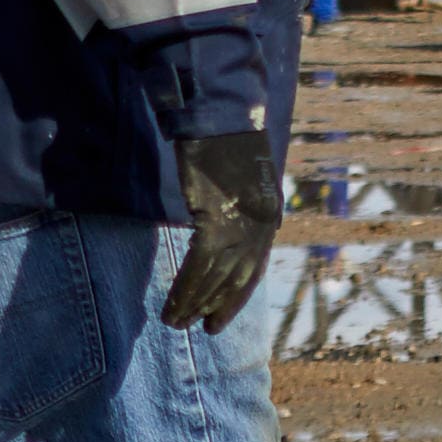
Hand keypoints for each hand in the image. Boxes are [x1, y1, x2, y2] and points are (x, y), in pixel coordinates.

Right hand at [159, 132, 279, 329]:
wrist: (222, 113)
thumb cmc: (227, 140)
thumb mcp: (243, 180)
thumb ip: (238, 208)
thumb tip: (221, 231)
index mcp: (268, 216)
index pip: (254, 269)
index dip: (236, 297)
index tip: (217, 318)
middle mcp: (261, 225)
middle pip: (237, 279)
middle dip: (215, 306)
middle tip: (195, 328)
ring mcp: (241, 223)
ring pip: (216, 278)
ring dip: (194, 304)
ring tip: (174, 322)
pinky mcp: (217, 218)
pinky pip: (199, 266)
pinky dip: (185, 289)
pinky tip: (173, 304)